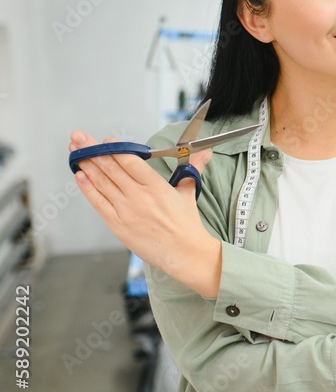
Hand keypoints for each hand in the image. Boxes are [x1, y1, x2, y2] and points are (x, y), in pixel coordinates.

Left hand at [68, 131, 222, 297]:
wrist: (184, 253)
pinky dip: (87, 188)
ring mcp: (126, 211)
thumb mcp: (188, 192)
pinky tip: (79, 176)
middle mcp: (139, 197)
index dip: (115, 149)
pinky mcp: (118, 225)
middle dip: (91, 150)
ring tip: (74, 152)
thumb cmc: (187, 225)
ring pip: (101, 183)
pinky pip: (98, 202)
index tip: (105, 139)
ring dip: (86, 165)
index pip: (131, 162)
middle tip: (78, 137)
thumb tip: (204, 155)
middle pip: (111, 168)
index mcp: (157, 187)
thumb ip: (192, 169)